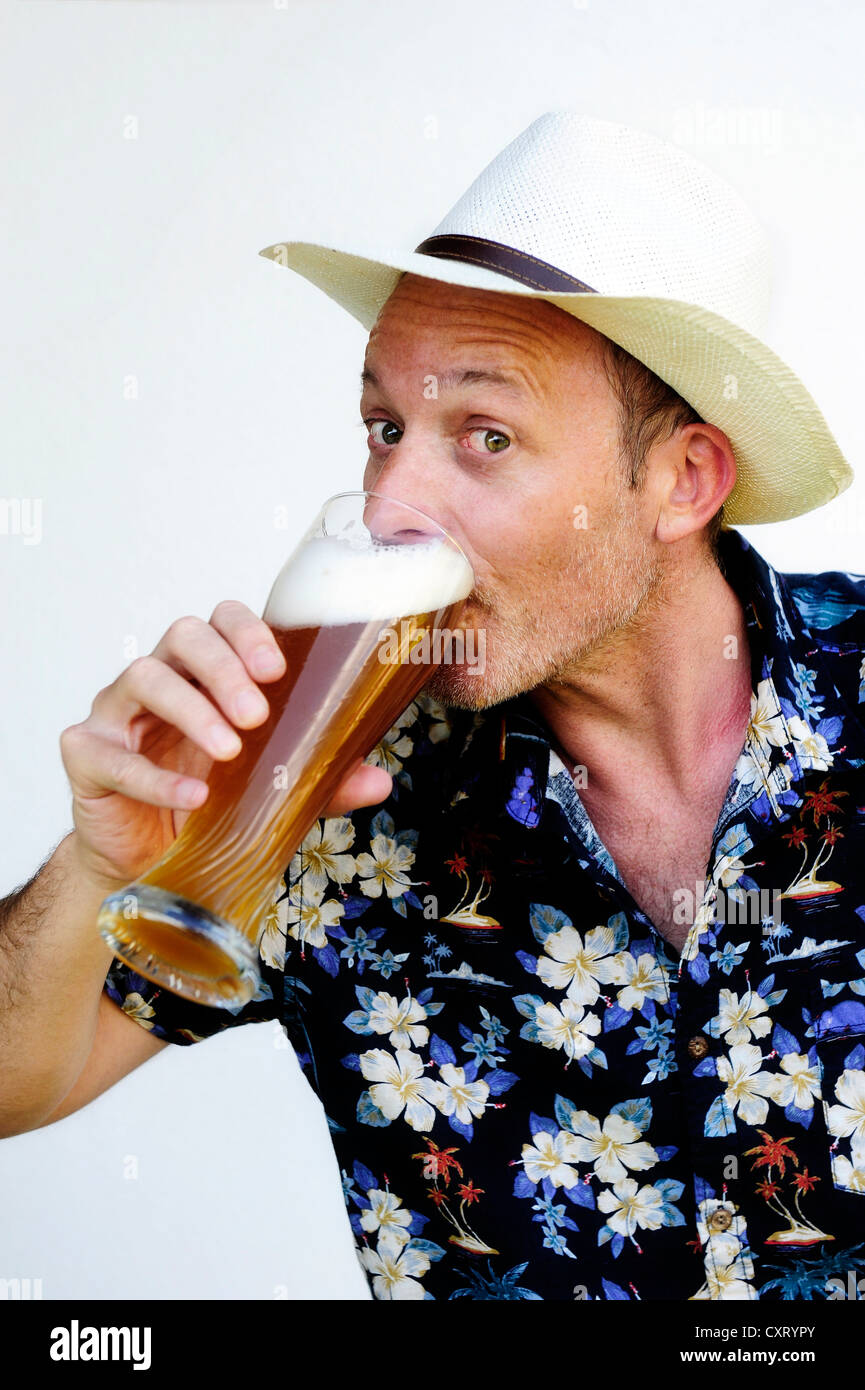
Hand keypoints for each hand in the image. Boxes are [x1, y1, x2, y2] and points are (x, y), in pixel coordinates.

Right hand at [60, 602, 392, 889]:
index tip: (278, 669)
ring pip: (144, 677)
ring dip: (191, 709)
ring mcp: (119, 712)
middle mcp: (162, 678)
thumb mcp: (273, 789)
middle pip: (184, 635)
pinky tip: (192, 795)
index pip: (222, 620)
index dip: (247, 632)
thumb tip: (379, 780)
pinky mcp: (87, 754)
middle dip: (223, 667)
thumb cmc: (209, 803)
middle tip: (256, 714)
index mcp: (207, 673)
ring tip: (229, 752)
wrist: (148, 858)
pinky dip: (153, 776)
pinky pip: (110, 753)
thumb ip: (321, 779)